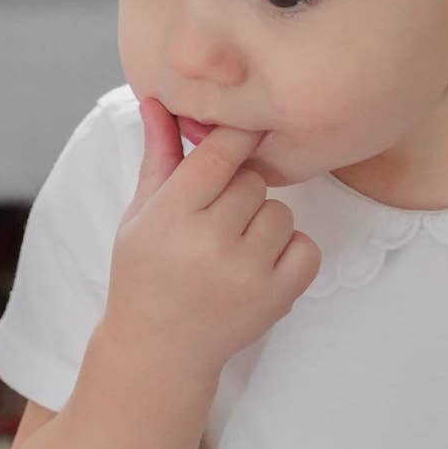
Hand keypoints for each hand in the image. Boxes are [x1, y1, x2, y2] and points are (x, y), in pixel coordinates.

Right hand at [104, 100, 320, 378]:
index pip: (221, 152)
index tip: (240, 137)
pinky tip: (260, 264)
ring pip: (281, 212)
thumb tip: (158, 100)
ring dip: (264, 223)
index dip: (235, 139)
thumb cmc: (145, 274)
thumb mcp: (140, 214)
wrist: (159, 349)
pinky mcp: (276, 298)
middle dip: (239, 192)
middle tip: (217, 218)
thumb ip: (160, 156)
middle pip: (254, 181)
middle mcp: (210, 242)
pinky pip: (307, 248)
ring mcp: (247, 273)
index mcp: (172, 215)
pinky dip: (290, 251)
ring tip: (233, 247)